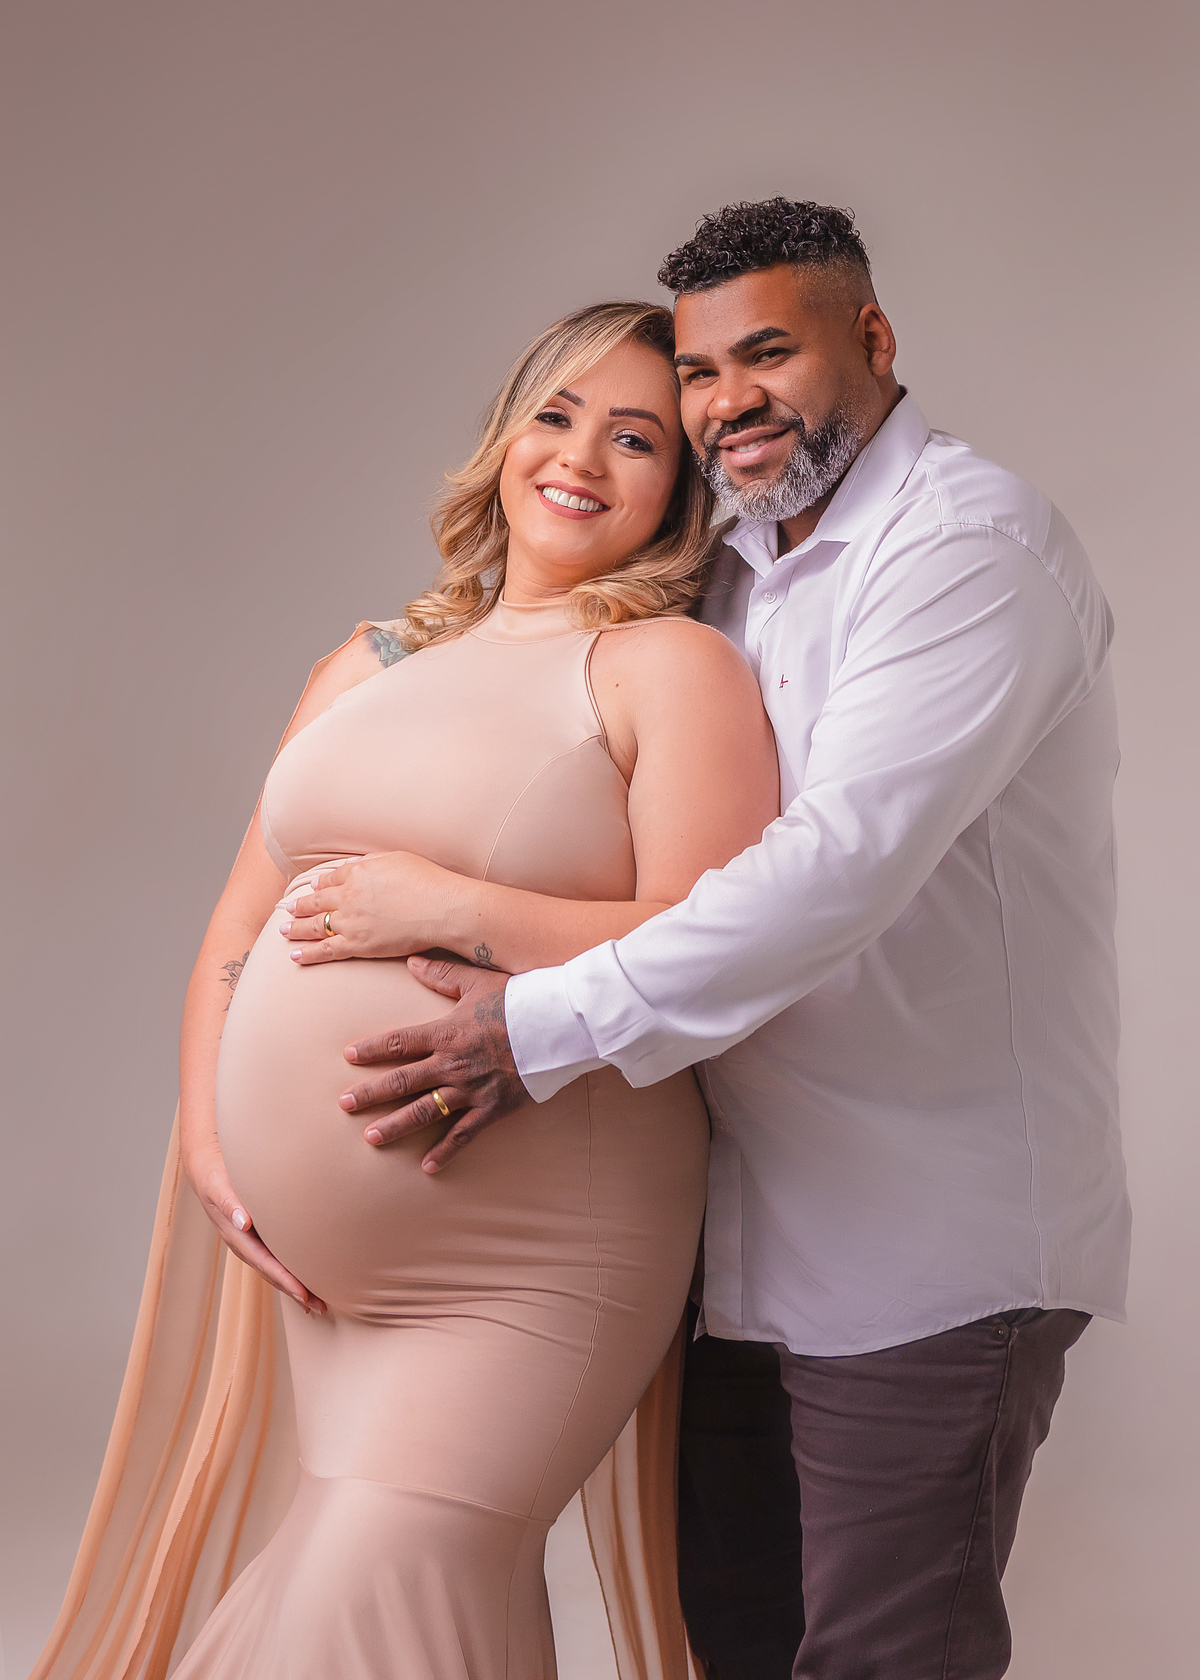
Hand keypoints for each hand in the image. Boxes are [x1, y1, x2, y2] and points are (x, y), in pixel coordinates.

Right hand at [184, 1143, 326, 1314]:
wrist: (205, 1168)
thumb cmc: (215, 1175)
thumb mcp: (219, 1186)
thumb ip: (230, 1204)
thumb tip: (244, 1223)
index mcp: (236, 1237)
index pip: (264, 1263)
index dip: (284, 1280)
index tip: (303, 1294)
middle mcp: (243, 1244)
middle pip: (271, 1274)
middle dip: (295, 1292)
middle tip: (320, 1308)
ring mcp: (249, 1242)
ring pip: (274, 1270)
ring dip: (294, 1286)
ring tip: (317, 1303)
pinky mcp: (256, 1235)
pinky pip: (274, 1258)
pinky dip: (289, 1272)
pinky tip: (303, 1279)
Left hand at [281, 852, 459, 964]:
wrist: (441, 908)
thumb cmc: (427, 880)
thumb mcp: (397, 858)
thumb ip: (372, 861)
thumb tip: (356, 864)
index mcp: (357, 872)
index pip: (331, 879)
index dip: (320, 885)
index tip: (314, 889)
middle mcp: (348, 896)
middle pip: (316, 902)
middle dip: (300, 906)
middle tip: (288, 910)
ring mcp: (350, 922)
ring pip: (315, 926)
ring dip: (296, 928)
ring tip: (284, 931)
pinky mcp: (357, 945)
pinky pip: (326, 950)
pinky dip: (308, 954)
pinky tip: (295, 956)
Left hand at [339, 957, 528, 1172]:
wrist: (558, 1025)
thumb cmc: (519, 999)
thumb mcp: (477, 981)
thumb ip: (442, 974)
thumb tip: (412, 961)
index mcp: (446, 1033)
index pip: (399, 1043)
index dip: (372, 1049)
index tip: (349, 1056)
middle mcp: (452, 1064)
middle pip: (403, 1081)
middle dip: (371, 1093)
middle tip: (345, 1104)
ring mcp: (471, 1089)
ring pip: (426, 1111)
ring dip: (396, 1125)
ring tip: (371, 1137)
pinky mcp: (492, 1108)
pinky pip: (464, 1134)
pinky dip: (445, 1151)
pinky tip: (427, 1166)